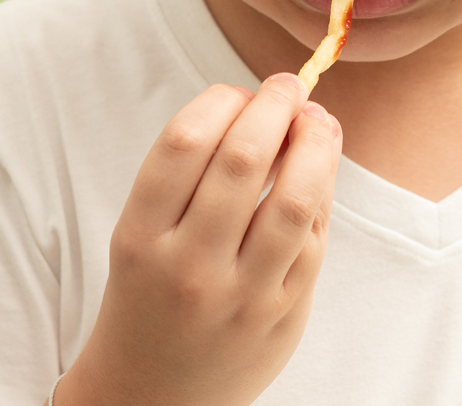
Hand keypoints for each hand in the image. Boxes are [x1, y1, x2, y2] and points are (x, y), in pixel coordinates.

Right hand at [54, 73, 341, 405]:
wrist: (152, 395)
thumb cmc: (149, 299)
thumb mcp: (142, 237)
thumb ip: (192, 177)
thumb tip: (268, 111)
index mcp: (140, 237)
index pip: (184, 141)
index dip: (222, 99)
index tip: (240, 90)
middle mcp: (188, 265)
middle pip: (244, 158)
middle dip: (275, 105)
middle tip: (287, 87)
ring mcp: (241, 294)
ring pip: (295, 198)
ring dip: (316, 143)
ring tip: (316, 121)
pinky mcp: (284, 314)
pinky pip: (314, 238)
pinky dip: (321, 193)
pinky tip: (316, 175)